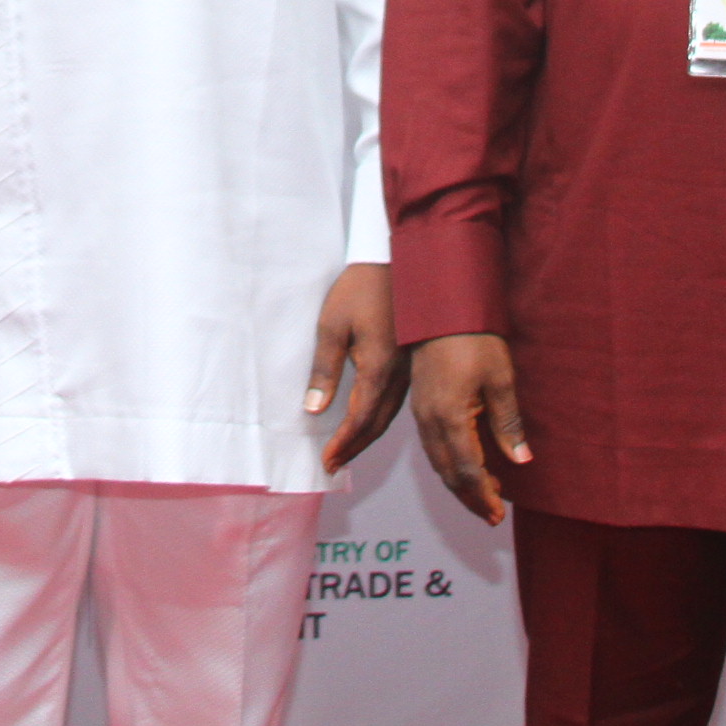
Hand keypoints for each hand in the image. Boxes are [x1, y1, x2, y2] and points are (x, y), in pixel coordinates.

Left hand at [307, 263, 412, 474]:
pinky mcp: (411, 362)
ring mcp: (408, 370)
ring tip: (347, 451)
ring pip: (389, 415)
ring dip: (368, 436)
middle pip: (377, 424)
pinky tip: (370, 421)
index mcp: (379, 369)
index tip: (327, 462)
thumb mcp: (332, 326)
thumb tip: (314, 409)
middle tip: (334, 465)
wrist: (395, 261)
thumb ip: (324, 370)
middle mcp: (398, 376)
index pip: (359, 419)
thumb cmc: (360, 289)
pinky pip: (397, 401)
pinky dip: (380, 419)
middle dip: (354, 447)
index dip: (343, 444)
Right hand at [407, 331, 529, 525]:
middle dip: (470, 497)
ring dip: (459, 482)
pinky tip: (466, 462)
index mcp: (450, 417)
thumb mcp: (501, 379)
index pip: (467, 471)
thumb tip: (520, 459)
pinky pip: (432, 444)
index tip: (498, 514)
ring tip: (484, 493)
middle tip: (492, 514)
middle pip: (448, 472)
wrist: (439, 306)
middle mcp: (430, 420)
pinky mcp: (420, 403)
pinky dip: (449, 462)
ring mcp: (421, 412)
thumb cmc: (472, 337)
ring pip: (437, 461)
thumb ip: (508, 423)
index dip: (483, 496)